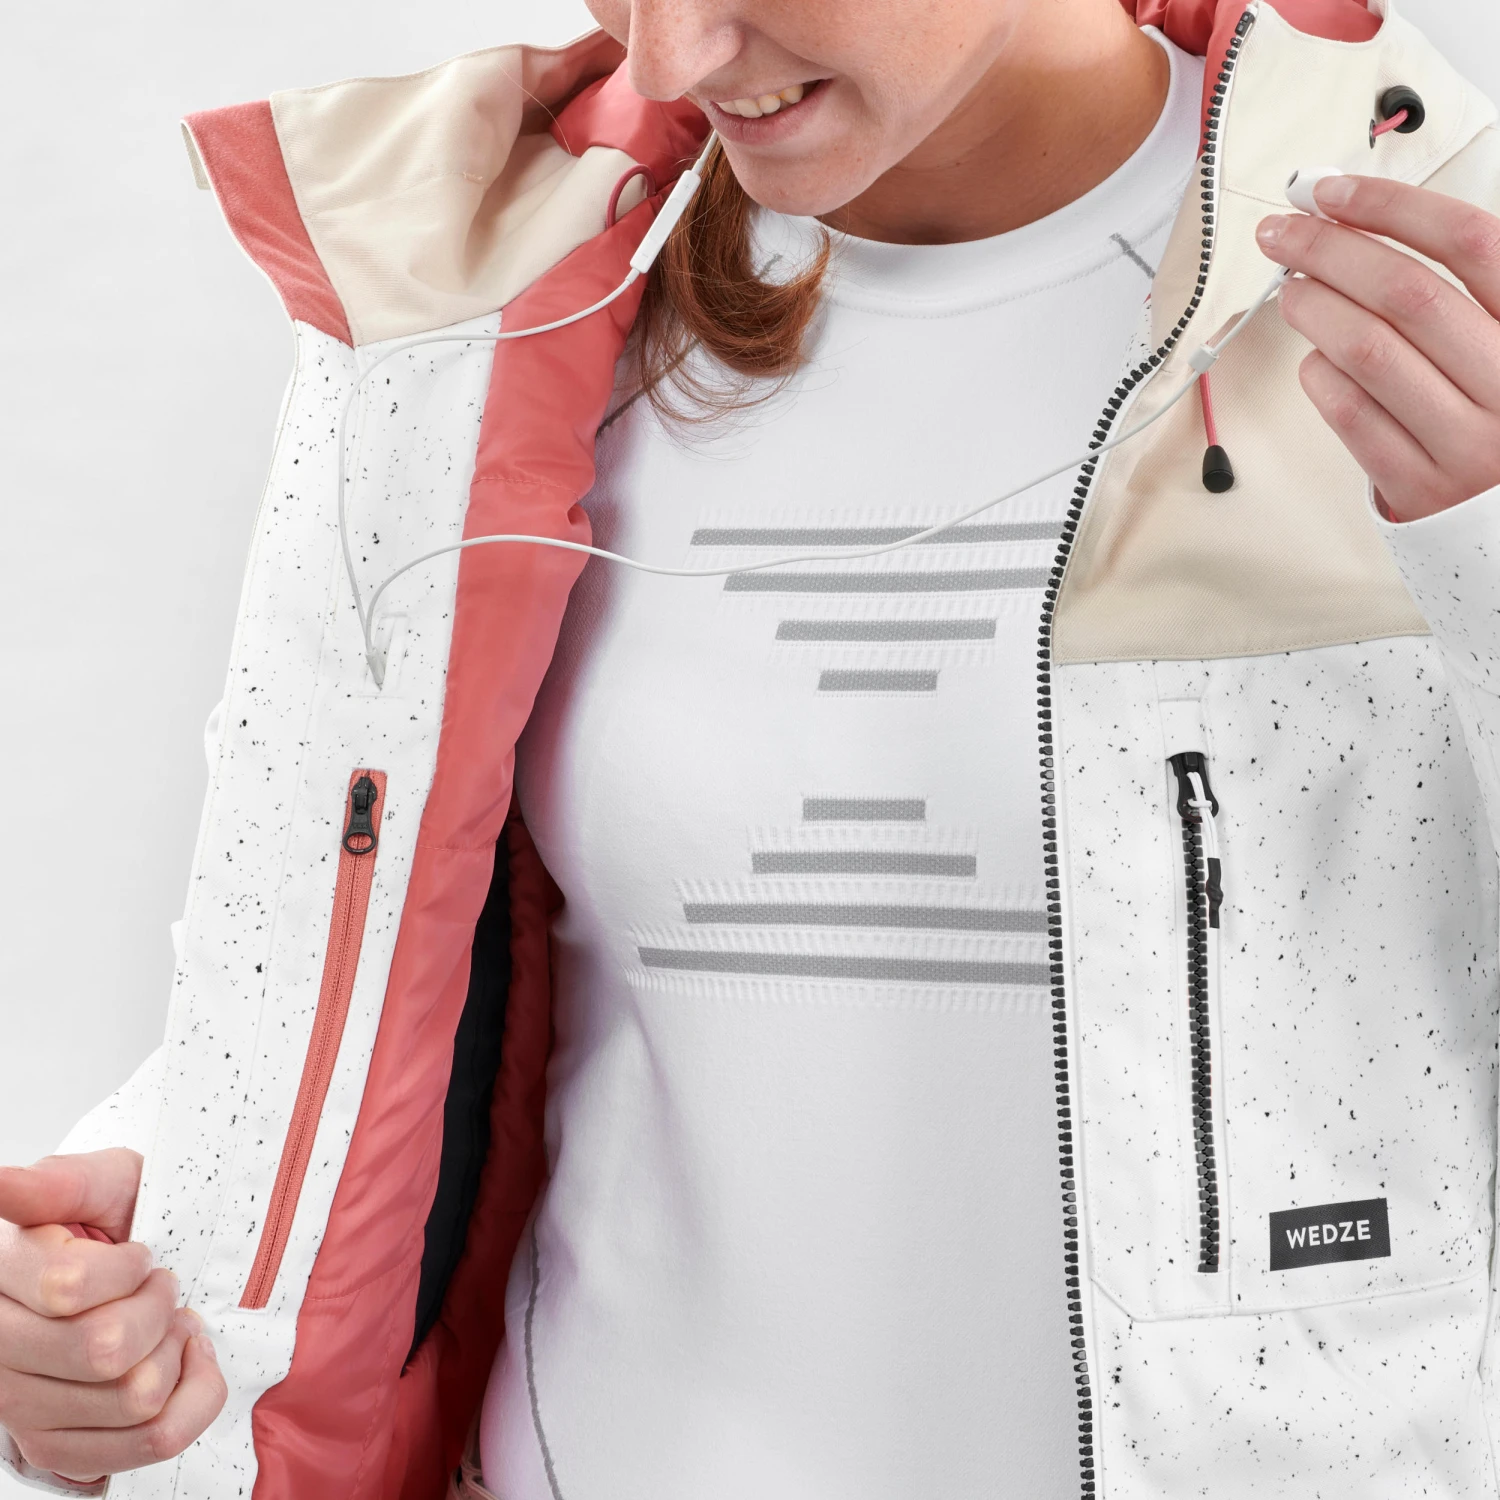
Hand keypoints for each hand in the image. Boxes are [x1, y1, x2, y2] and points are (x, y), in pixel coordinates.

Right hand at [0, 1151, 225, 1481]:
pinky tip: (179, 1361)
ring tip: (165, 1325)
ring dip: (174, 1351)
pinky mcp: (63, 1449)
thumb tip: (1, 1184)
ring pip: (136, 1397)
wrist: (135, 1268)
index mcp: (2, 1279)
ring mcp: (24, 1409)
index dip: (127, 1268)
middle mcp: (0, 1351)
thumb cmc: (117, 1222)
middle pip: (106, 1349)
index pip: (69, 1288)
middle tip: (158, 1288)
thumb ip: (55, 1184)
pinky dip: (193, 1395)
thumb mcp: (100, 1182)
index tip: (138, 1256)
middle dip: (157, 1307)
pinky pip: (154, 1440)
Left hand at [1255, 175, 1499, 521]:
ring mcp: (1464, 440)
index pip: (1468, 241)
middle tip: (1282, 234)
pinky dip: (1321, 377)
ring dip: (1315, 309)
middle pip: (1407, 292)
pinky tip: (1313, 358)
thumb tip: (1360, 221)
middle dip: (1331, 251)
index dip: (1392, 207)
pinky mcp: (1418, 487)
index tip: (1330, 192)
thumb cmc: (1498, 408)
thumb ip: (1459, 286)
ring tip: (1289, 290)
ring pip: (1370, 353)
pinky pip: (1353, 416)